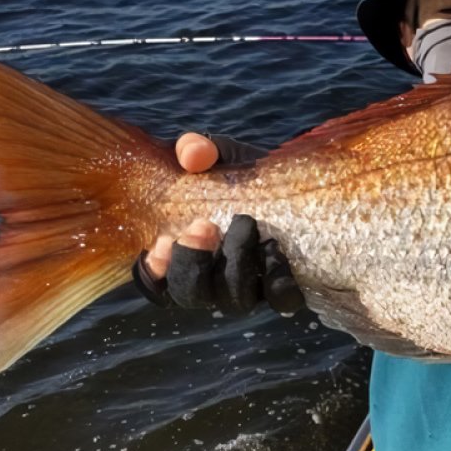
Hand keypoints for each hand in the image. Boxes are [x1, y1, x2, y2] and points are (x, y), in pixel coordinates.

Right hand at [131, 134, 304, 314]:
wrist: (298, 182)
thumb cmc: (245, 174)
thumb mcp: (219, 155)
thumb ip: (197, 149)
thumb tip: (192, 156)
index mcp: (187, 252)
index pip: (155, 282)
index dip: (153, 274)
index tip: (161, 244)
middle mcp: (215, 278)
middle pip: (190, 295)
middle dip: (192, 264)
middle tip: (204, 225)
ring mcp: (252, 287)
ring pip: (234, 301)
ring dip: (235, 264)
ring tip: (245, 222)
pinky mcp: (287, 288)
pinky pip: (282, 301)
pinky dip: (277, 279)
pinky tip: (276, 248)